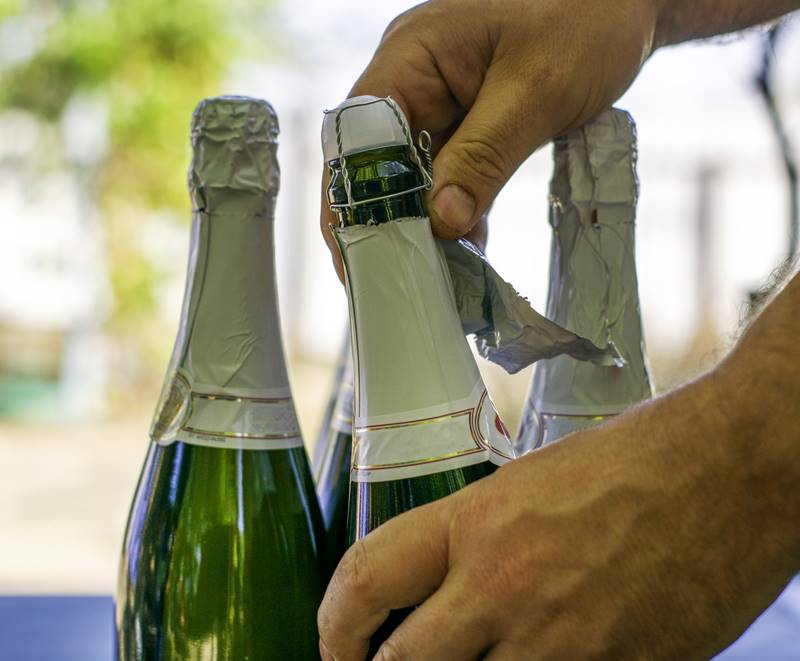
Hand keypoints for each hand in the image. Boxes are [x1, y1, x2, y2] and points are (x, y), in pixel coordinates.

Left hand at [318, 367, 798, 659]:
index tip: (336, 645)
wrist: (732, 465)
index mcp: (478, 520)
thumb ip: (479, 541)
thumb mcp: (531, 483)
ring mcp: (561, 640)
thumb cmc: (636, 459)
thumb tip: (441, 593)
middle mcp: (505, 584)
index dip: (333, 625)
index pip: (366, 578)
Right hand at [321, 0, 657, 276]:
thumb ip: (483, 157)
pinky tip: (467, 250)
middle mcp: (414, 78)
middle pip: (378, 161)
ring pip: (413, 173)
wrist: (633, 2)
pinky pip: (449, 171)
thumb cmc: (587, 18)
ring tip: (434, 277)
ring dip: (424, 223)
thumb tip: (440, 221)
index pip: (357, 138)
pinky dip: (457, 209)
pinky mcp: (469, 119)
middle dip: (388, 222)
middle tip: (400, 279)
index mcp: (411, 56)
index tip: (363, 258)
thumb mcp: (536, 92)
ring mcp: (441, 99)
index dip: (351, 200)